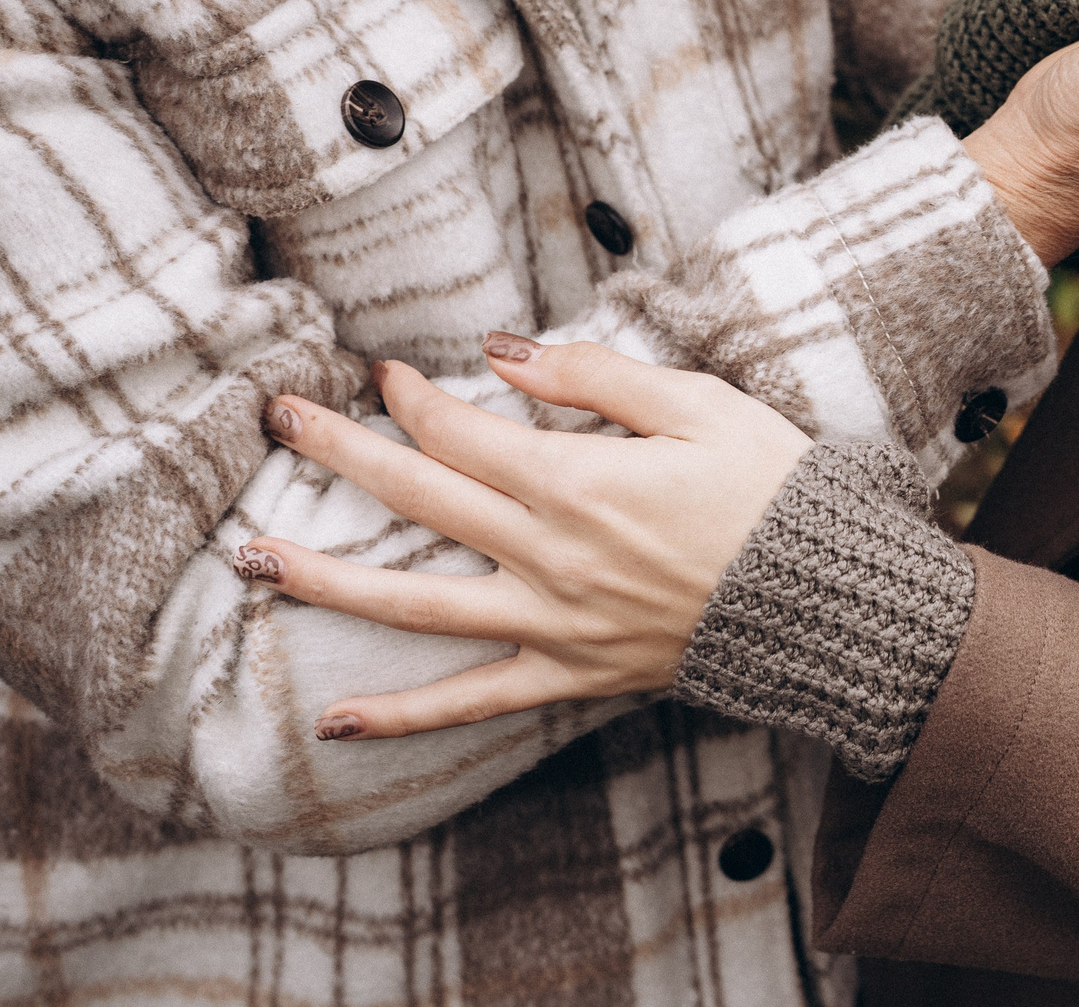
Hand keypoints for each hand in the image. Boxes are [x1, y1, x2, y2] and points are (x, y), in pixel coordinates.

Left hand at [233, 344, 809, 739]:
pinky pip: (472, 702)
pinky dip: (400, 717)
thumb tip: (502, 355)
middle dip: (339, 451)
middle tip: (276, 415)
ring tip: (249, 557)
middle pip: (418, 498)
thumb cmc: (773, 490)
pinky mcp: (570, 675)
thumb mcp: (699, 404)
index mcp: (577, 481)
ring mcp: (552, 623)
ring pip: (416, 603)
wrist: (829, 598)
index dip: (412, 397)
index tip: (384, 372)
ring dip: (326, 577)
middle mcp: (549, 555)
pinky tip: (332, 723)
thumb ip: (594, 376)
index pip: (460, 433)